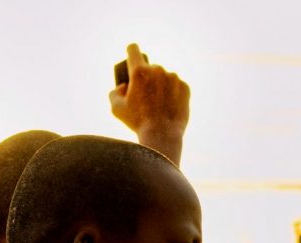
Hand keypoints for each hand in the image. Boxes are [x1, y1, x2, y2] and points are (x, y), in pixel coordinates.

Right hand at [109, 43, 189, 163]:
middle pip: (149, 68)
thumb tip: (124, 86)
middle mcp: (158, 69)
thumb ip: (115, 92)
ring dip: (159, 87)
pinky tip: (166, 108)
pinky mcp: (185, 86)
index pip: (133, 49)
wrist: (161, 134)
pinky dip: (170, 94)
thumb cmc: (136, 122)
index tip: (131, 57)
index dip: (131, 52)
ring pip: (163, 78)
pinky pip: (175, 86)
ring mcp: (173, 77)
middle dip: (145, 79)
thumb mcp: (116, 108)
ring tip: (156, 106)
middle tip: (142, 98)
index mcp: (139, 72)